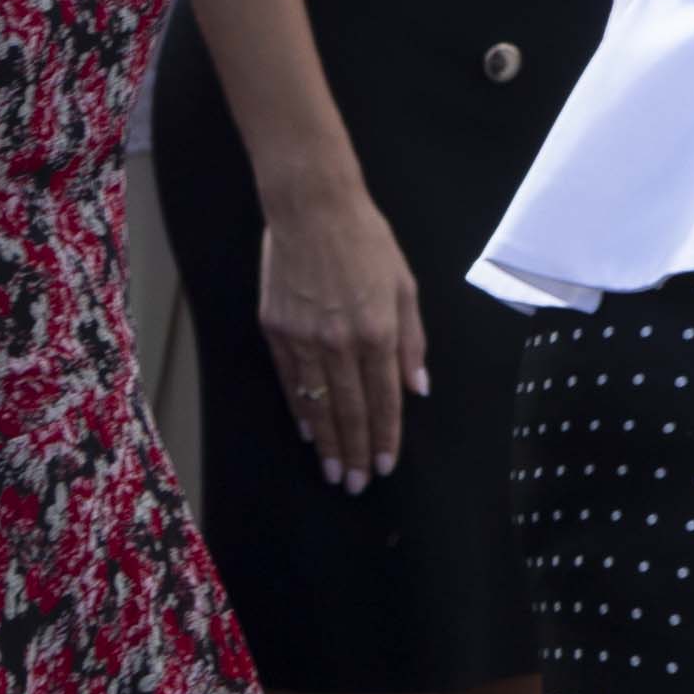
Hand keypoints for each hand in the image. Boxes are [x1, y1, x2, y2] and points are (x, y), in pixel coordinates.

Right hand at [254, 178, 430, 491]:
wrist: (311, 209)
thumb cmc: (367, 242)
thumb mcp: (404, 286)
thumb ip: (412, 342)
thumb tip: (418, 388)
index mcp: (377, 331)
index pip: (384, 398)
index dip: (386, 436)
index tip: (386, 465)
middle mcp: (340, 342)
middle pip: (349, 410)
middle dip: (356, 452)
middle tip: (357, 485)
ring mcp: (303, 338)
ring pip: (317, 403)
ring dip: (327, 443)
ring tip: (334, 472)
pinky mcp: (275, 330)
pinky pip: (290, 381)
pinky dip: (300, 410)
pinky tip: (309, 431)